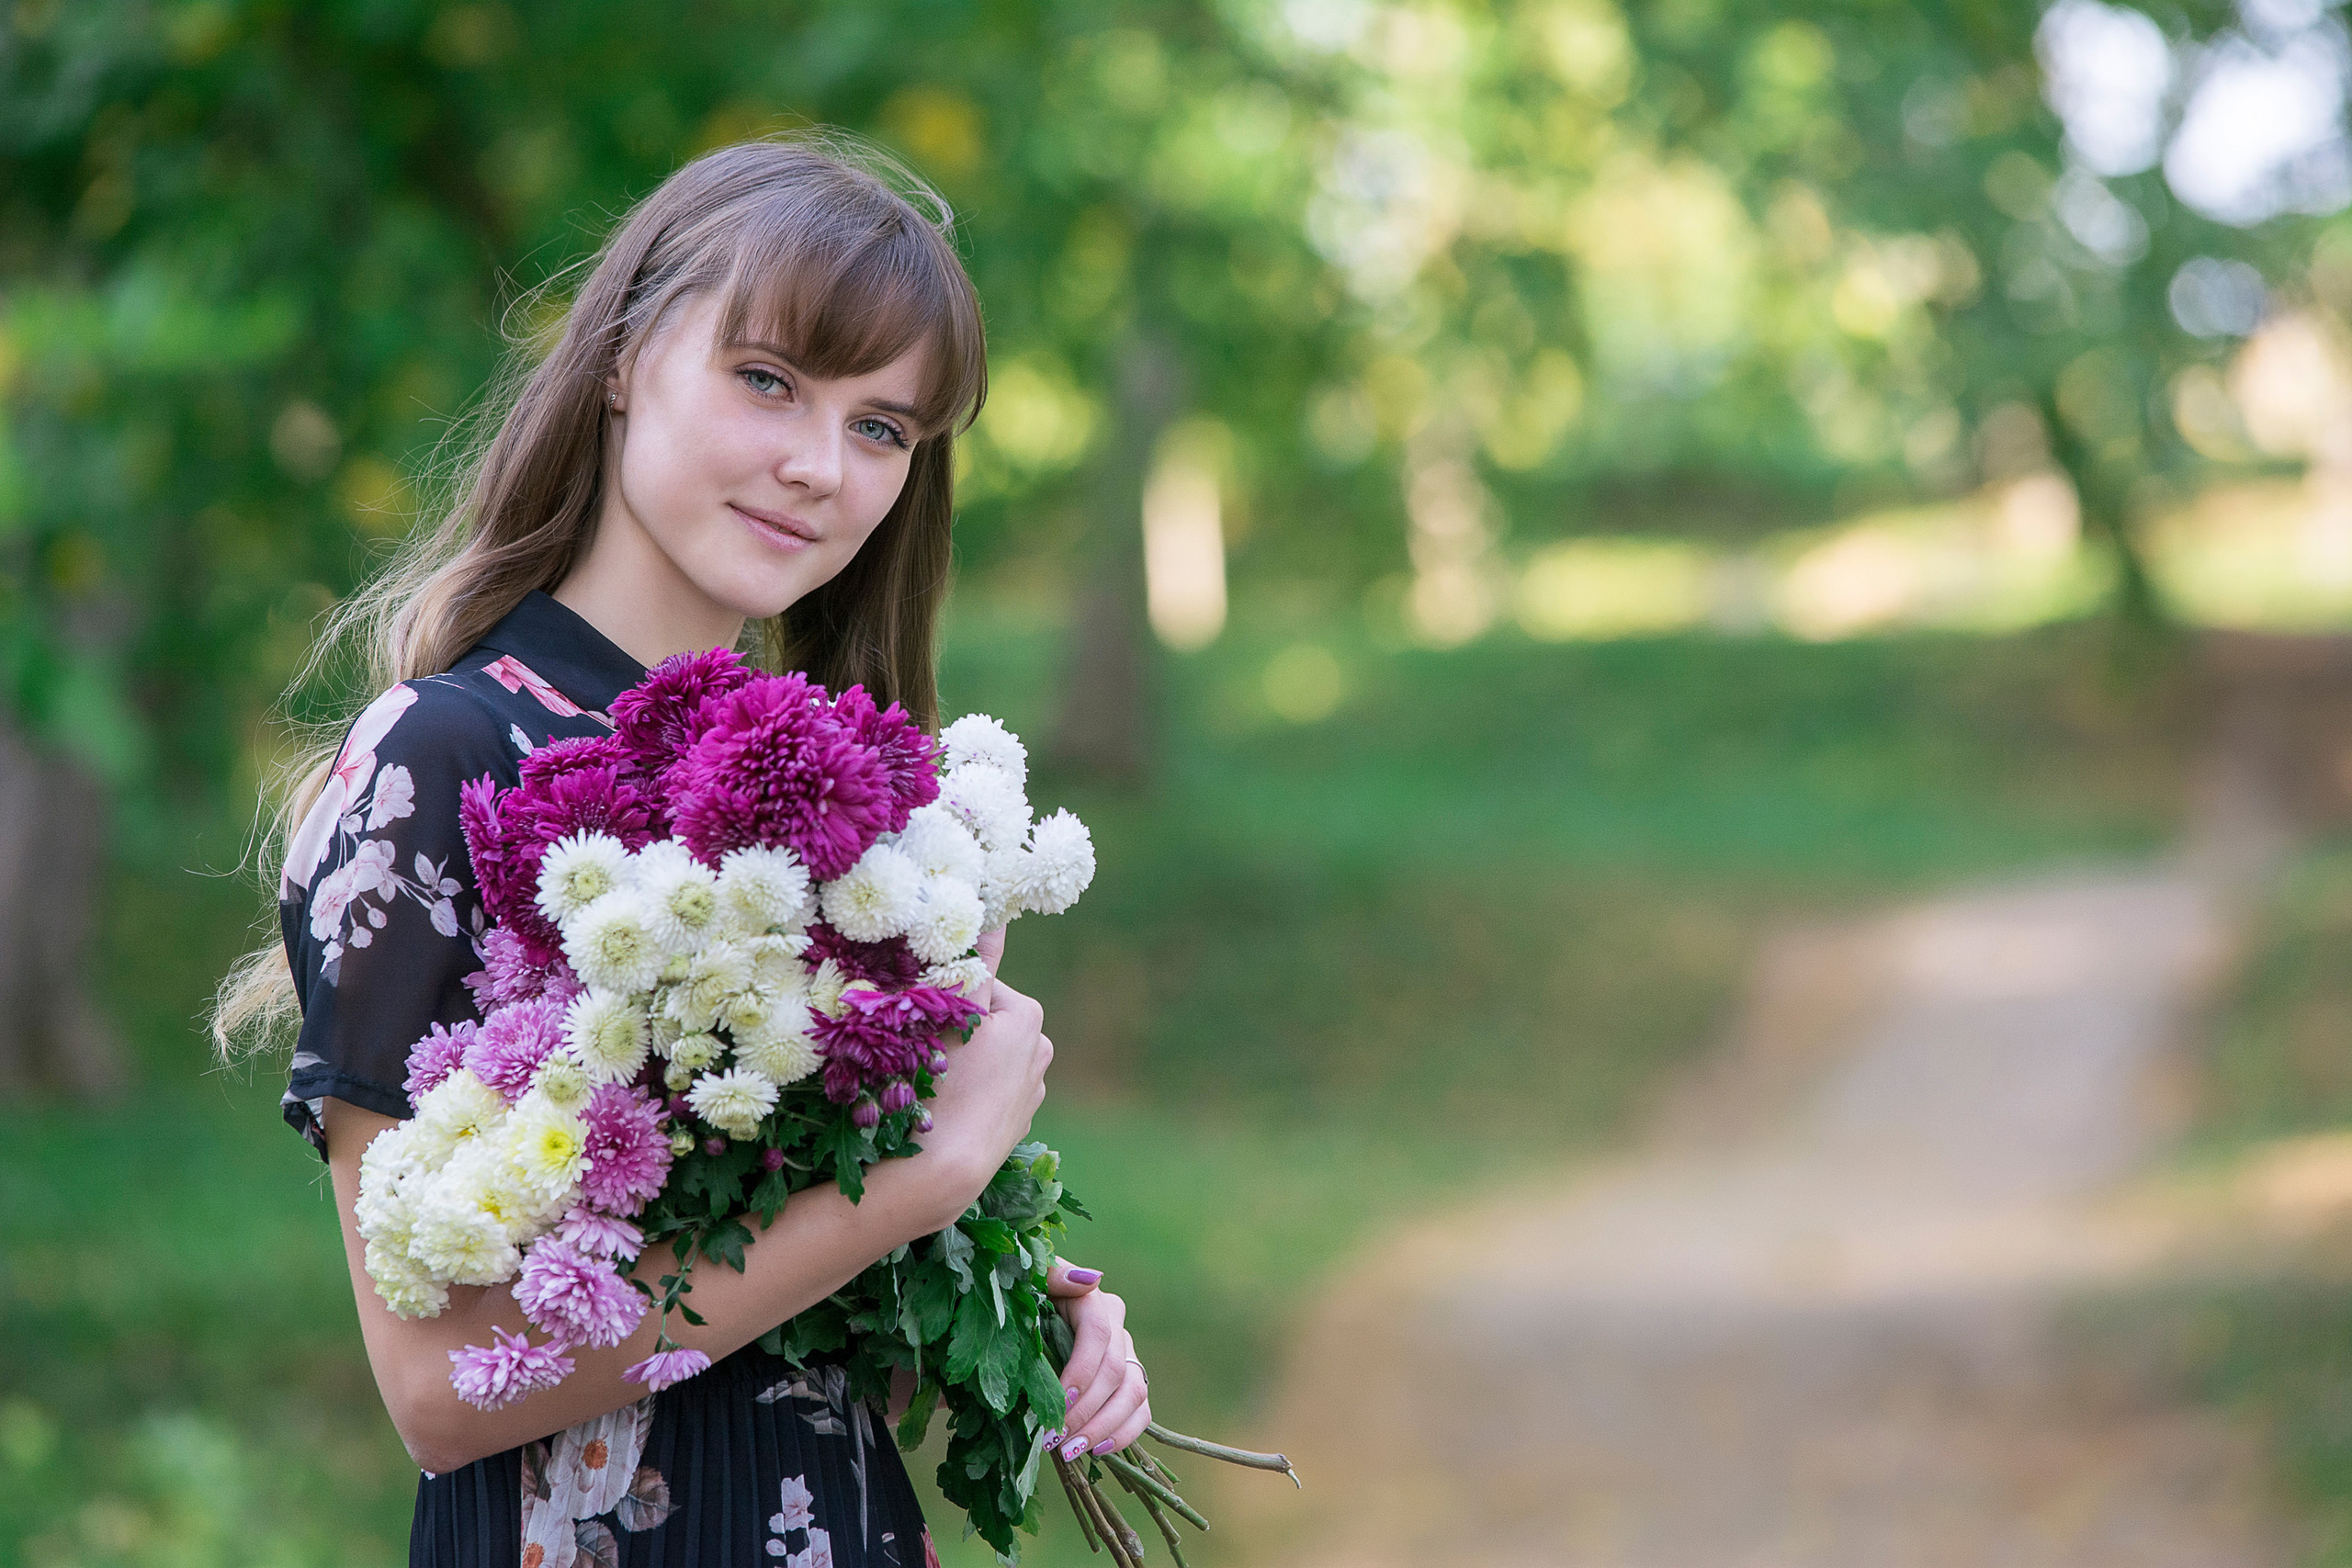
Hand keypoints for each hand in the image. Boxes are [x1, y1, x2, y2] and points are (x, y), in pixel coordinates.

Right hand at [920, 935, 1049, 1206]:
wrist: (946, 1170)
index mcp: (1028, 1016)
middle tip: (920, 1051)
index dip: (942, 999)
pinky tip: (947, 1109)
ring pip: (983, 1058)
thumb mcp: (952, 1016)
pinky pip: (987, 1092)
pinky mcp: (1017, 1121)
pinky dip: (969, 1093)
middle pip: (983, 1022)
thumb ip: (975, 966)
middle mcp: (1041, 1049)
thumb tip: (996, 917)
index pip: (977, 986)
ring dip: (960, 1061)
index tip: (920, 1018)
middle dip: (953, 1030)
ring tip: (932, 1084)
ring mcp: (1032, 1089)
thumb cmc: (942, 1083)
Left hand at [1044, 1259, 1150, 1458]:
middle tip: (1053, 1439)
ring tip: (1069, 1451)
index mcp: (1092, 1301)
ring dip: (1103, 1427)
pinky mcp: (1128, 1380)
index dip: (1082, 1370)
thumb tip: (1090, 1280)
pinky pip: (1141, 1411)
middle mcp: (1117, 1326)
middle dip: (1086, 1410)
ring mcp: (1126, 1355)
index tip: (1059, 1401)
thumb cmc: (1021, 1298)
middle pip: (1116, 1371)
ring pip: (1134, 1393)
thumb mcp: (1030, 1281)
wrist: (1026, 1315)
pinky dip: (1123, 1434)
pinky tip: (1096, 1451)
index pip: (1098, 1335)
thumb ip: (1055, 1275)